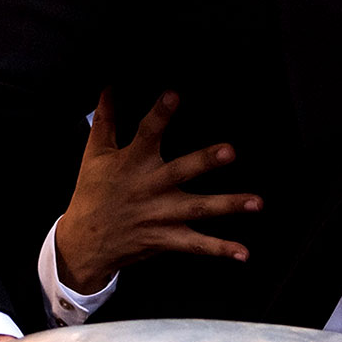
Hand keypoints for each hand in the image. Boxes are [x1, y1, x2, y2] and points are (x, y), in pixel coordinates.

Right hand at [53, 90, 261, 293]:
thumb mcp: (95, 155)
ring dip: (228, 205)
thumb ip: (106, 121)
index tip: (173, 95)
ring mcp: (160, 215)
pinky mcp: (166, 238)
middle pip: (180, 171)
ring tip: (256, 202)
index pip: (146, 133)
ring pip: (198, 208)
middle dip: (205, 161)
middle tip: (230, 151)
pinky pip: (196, 245)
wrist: (84, 242)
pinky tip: (243, 253)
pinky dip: (220, 249)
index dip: (160, 114)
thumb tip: (108, 88)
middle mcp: (149, 188)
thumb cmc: (93, 193)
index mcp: (132, 163)